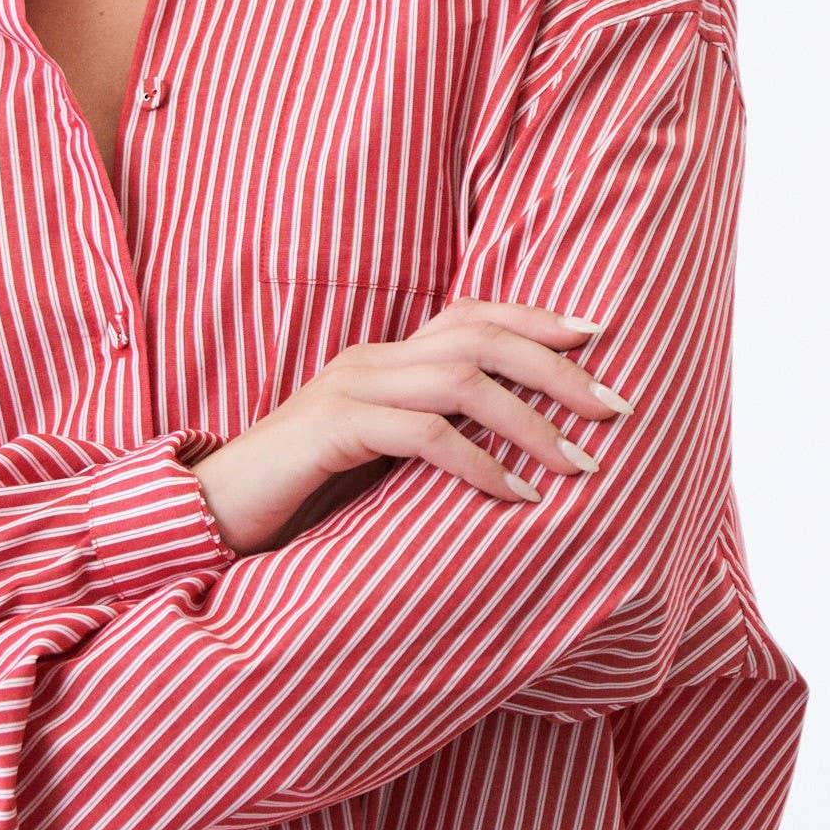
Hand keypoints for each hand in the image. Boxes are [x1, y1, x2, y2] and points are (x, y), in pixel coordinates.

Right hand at [191, 299, 632, 554]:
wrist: (213, 515)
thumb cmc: (299, 498)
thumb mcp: (377, 461)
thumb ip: (428, 441)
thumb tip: (508, 456)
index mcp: (383, 359)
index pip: (472, 315)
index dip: (538, 320)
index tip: (599, 340)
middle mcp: (370, 360)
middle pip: (480, 336)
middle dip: (558, 369)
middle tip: (616, 408)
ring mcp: (348, 390)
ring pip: (462, 381)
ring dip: (533, 422)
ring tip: (579, 463)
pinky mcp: (332, 428)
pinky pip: (424, 434)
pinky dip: (480, 463)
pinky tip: (516, 495)